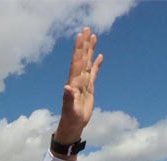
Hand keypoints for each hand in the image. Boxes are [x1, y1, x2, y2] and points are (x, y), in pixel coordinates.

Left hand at [53, 27, 102, 152]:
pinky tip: (99, 56)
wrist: (72, 127)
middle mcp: (78, 80)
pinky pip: (93, 73)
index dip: (78, 50)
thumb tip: (67, 87)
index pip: (77, 63)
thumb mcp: (70, 110)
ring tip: (93, 36)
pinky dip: (96, 64)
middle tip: (86, 29)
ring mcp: (83, 83)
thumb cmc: (70, 120)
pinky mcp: (89, 89)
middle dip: (84, 44)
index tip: (80, 36)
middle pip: (82, 58)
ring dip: (90, 50)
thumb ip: (68, 99)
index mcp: (74, 83)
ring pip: (87, 63)